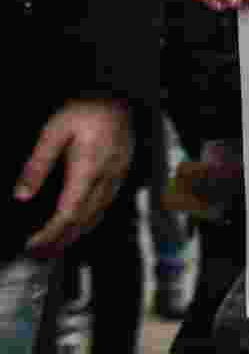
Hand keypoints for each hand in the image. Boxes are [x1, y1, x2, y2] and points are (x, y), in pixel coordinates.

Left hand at [14, 100, 133, 256]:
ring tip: (54, 246)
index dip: (50, 234)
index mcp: (88, 169)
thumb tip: (22, 195)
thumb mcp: (53, 132)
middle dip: (60, 241)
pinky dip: (89, 221)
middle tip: (39, 254)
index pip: (69, 213)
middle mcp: (106, 178)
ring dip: (75, 235)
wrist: (117, 99)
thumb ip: (37, 165)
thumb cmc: (86, 111)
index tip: (33, 245)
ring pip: (97, 216)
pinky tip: (79, 224)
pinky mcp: (121, 175)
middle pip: (84, 221)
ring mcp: (117, 178)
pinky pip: (106, 206)